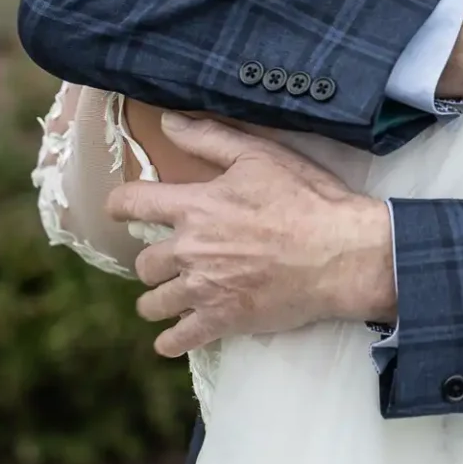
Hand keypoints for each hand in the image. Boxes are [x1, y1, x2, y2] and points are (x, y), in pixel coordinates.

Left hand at [111, 114, 395, 355]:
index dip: (119, 205)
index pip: (132, 204)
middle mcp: (190, 250)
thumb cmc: (308, 200)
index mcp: (195, 207)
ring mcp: (204, 289)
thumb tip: (168, 121)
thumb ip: (209, 139)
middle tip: (171, 260)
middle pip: (144, 262)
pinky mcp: (223, 320)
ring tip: (171, 297)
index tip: (120, 209)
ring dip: (158, 300)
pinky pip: (179, 339)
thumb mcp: (261, 156)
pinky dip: (172, 341)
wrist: (343, 254)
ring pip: (154, 303)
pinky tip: (173, 339)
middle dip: (154, 261)